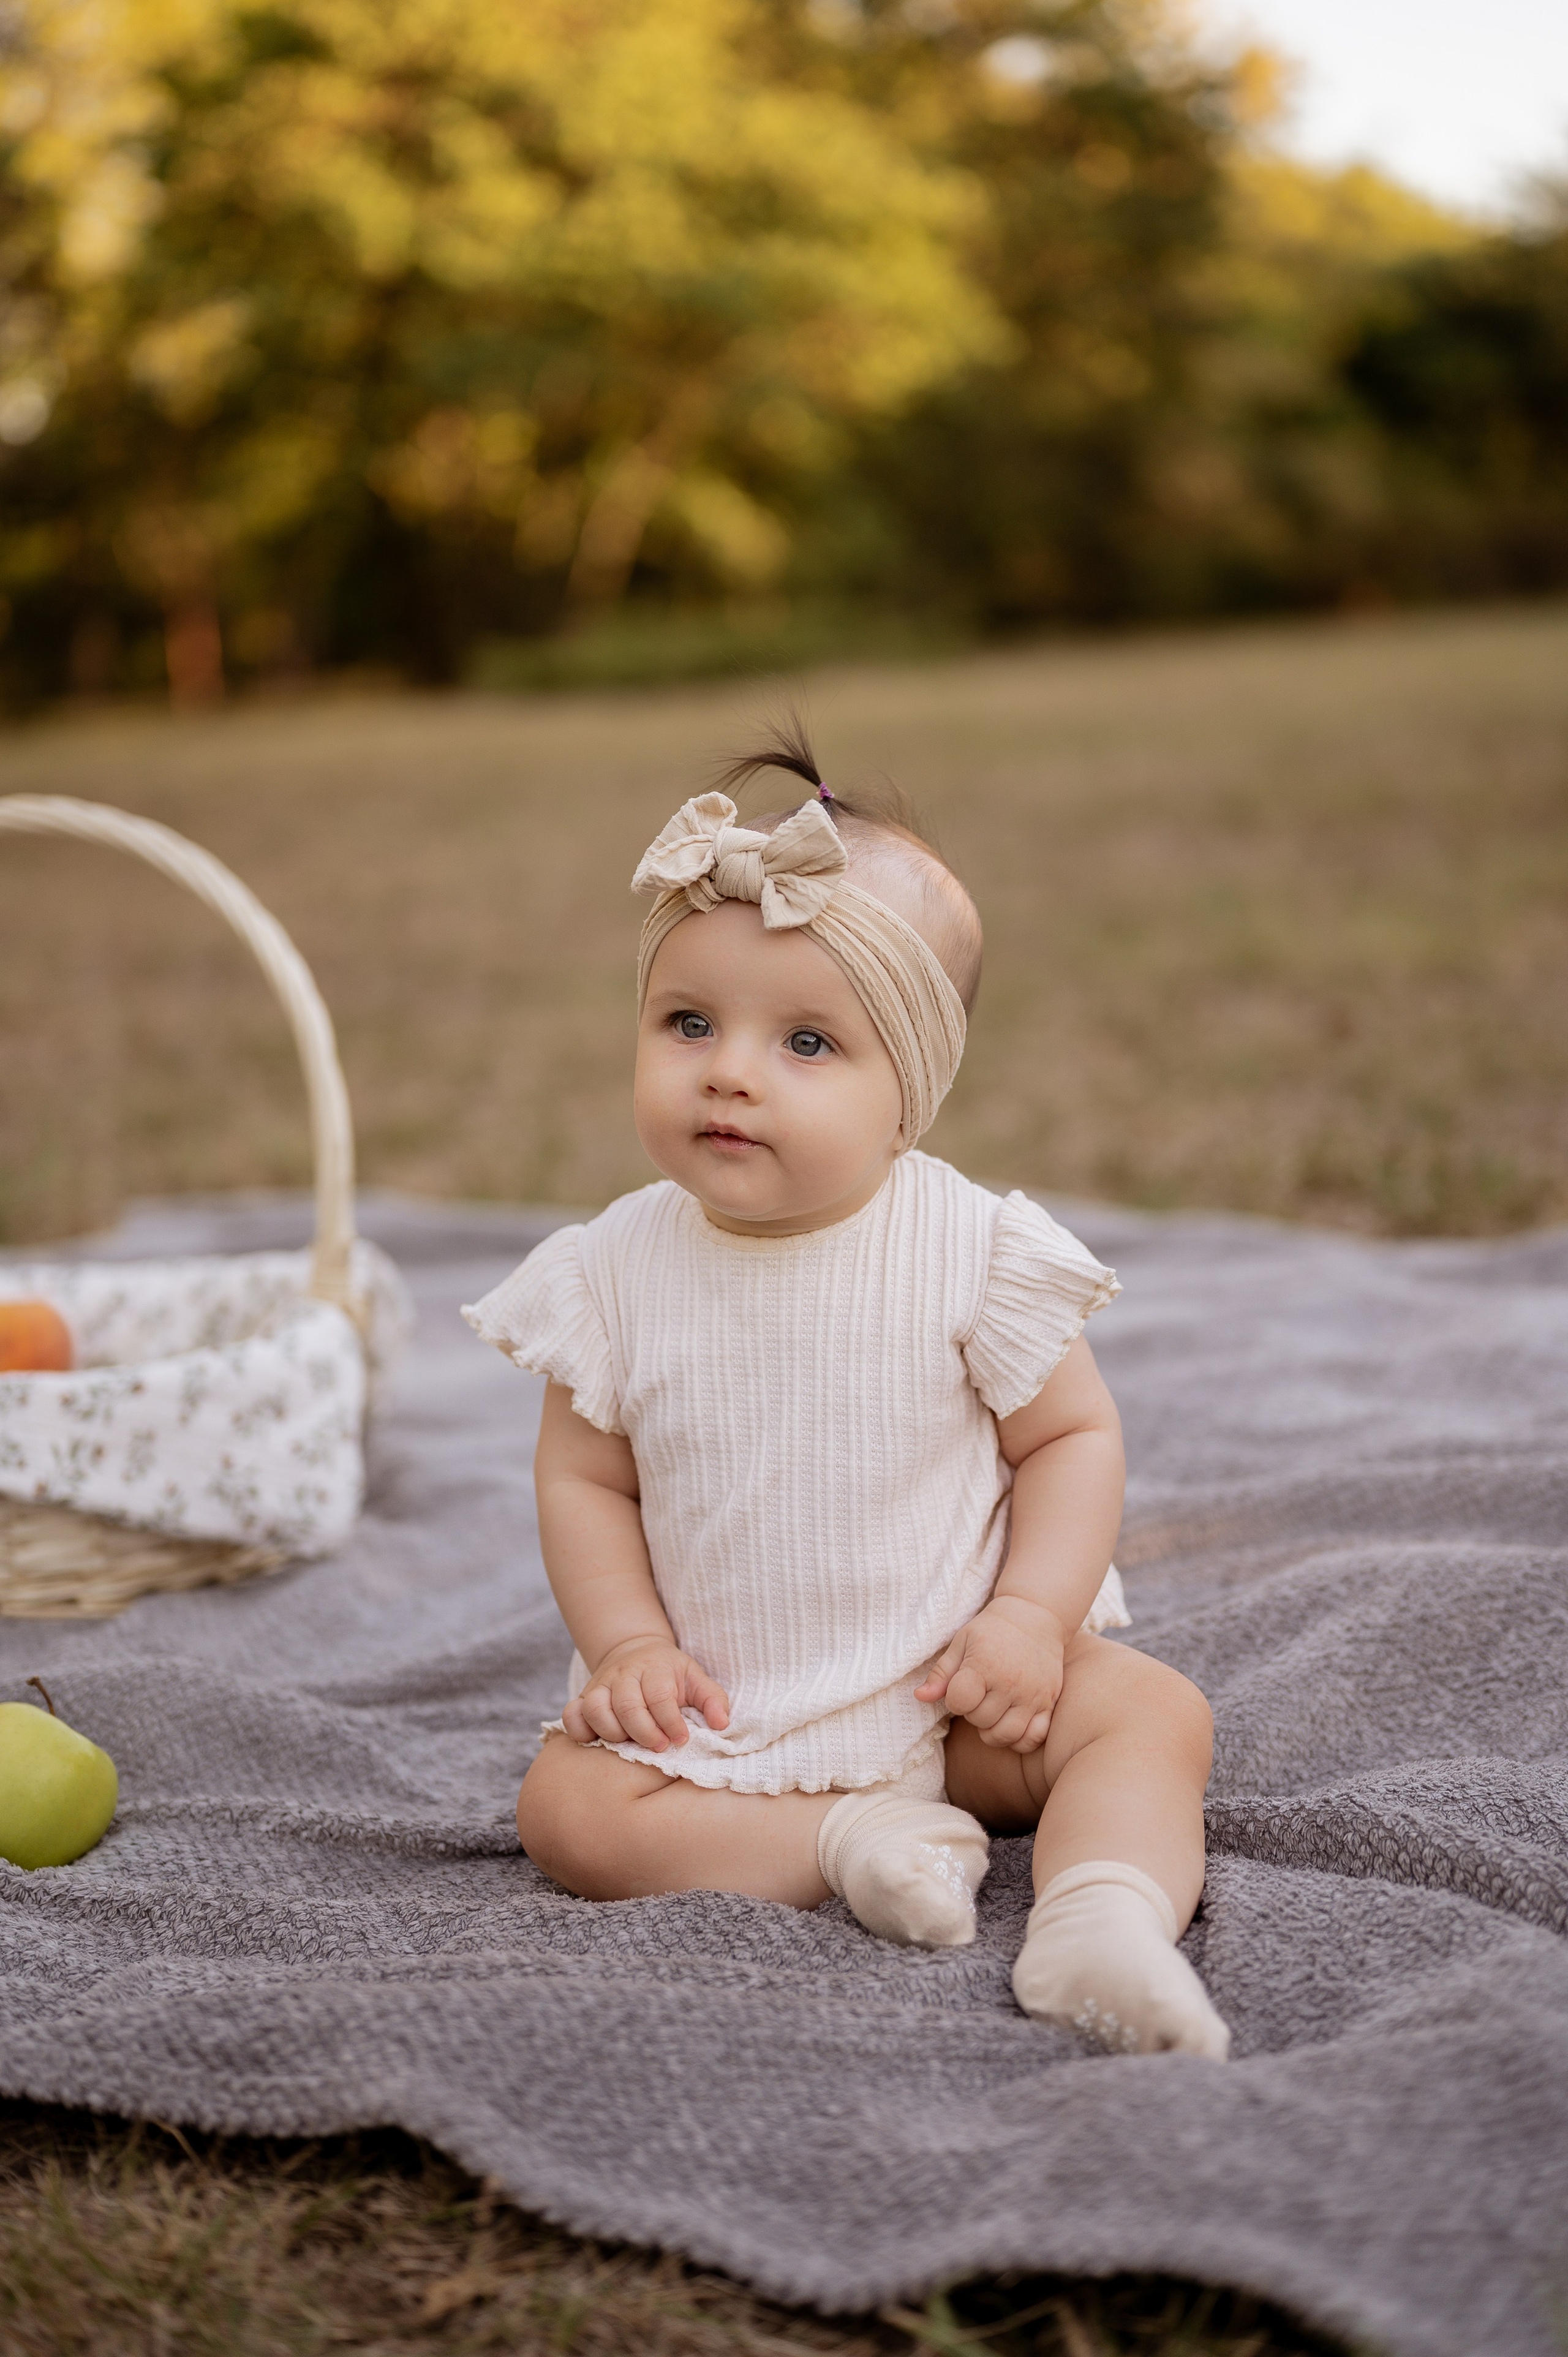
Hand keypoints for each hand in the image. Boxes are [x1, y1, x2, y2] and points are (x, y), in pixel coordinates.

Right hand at [562, 1636, 729, 1751]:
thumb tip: (721, 1724)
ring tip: (631, 1745)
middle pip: (627, 1705)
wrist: (635, 1652)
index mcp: (654, 1668)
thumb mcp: (696, 1678)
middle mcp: (624, 1674)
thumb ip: (712, 1699)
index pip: (659, 1695)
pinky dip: (580, 1731)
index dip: (670, 1721)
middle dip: (645, 1732)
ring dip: (615, 1734)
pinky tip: (598, 1742)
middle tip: (660, 1747)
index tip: (681, 1739)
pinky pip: (572, 1715)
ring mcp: (600, 1685)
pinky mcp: (584, 1698)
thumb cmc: (670, 1675)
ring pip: (597, 1710)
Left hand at [914, 1596, 1068, 1751]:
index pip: (959, 1702)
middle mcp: (1010, 1683)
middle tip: (979, 1695)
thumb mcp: (962, 1642)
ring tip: (992, 1711)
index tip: (961, 1687)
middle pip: (981, 1721)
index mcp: (985, 1665)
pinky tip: (1012, 1722)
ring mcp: (1033, 1696)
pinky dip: (1020, 1739)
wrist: (1035, 1616)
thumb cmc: (993, 1629)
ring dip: (992, 1730)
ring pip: (1006, 1735)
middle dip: (973, 1712)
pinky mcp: (1049, 1703)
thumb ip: (941, 1673)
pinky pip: (1033, 1738)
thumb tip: (919, 1697)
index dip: (954, 1699)